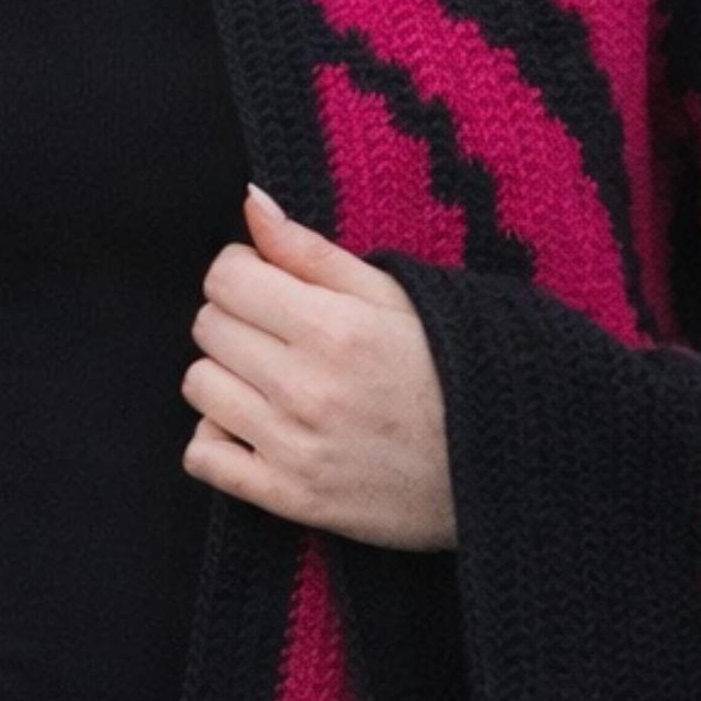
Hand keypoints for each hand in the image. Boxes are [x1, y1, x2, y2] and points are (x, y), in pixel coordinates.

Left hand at [180, 184, 455, 550]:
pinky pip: (202, 457)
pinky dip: (217, 439)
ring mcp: (295, 448)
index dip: (243, 272)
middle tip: (280, 332)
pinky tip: (255, 428)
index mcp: (335, 328)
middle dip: (237, 319)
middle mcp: (307, 388)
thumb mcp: (396, 297)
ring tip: (272, 380)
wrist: (501, 464)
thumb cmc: (451, 369)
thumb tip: (250, 202)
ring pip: (199, 386)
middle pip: (208, 328)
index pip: (224, 278)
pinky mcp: (290, 498)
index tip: (271, 284)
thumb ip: (312, 251)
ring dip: (226, 376)